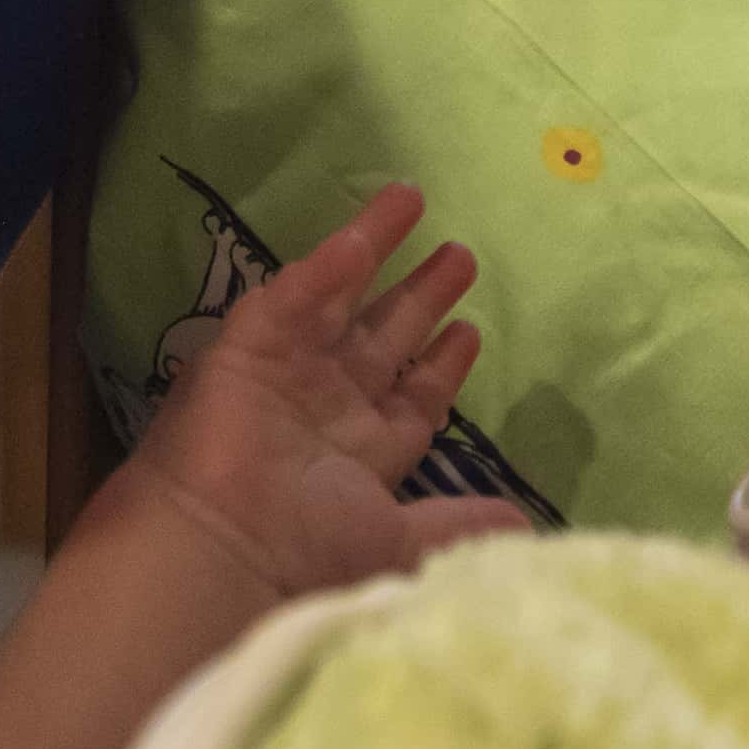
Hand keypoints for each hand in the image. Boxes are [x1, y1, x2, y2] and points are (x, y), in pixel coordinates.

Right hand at [129, 184, 528, 602]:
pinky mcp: (247, 348)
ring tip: (411, 199)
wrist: (228, 549)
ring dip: (374, 248)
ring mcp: (286, 373)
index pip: (413, 398)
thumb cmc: (313, 549)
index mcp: (365, 455)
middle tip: (460, 256)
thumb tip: (521, 527)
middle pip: (384, 339)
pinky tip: (360, 238)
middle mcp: (328, 408)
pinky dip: (325, 268)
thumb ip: (461, 526)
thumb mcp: (404, 545)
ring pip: (340, 298)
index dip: (441, 365)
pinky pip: (292, 298)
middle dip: (421, 298)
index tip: (469, 330)